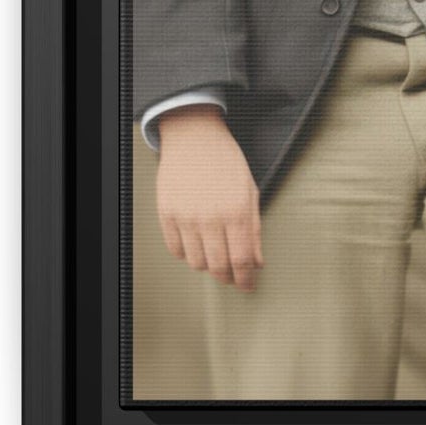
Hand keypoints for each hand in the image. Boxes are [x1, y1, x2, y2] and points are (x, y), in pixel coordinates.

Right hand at [155, 106, 263, 289]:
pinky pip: (176, 250)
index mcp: (237, 210)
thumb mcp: (250, 191)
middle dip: (228, 278)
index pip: (241, 260)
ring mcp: (186, 217)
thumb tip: (258, 262)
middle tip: (233, 277)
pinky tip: (197, 244)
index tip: (248, 286)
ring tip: (215, 255)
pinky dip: (187, 254)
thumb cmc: (226, 162)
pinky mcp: (167, 214)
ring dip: (208, 266)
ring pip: (196, 262)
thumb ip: (254, 229)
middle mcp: (210, 217)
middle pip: (218, 267)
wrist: (195, 138)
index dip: (246, 279)